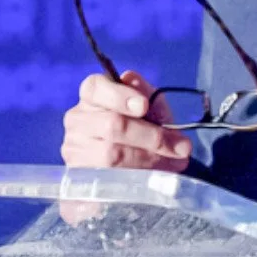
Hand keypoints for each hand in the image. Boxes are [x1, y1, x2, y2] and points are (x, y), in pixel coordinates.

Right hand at [59, 71, 192, 224]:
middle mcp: (77, 119)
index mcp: (93, 95)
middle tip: (181, 146)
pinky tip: (157, 175)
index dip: (119, 96)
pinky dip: (138, 176)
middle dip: (151, 136)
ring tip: (176, 162)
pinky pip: (110, 178)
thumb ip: (146, 92)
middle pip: (112, 125)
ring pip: (112, 154)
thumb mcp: (153, 106)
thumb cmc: (145, 125)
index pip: (95, 88)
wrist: (139, 162)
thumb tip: (131, 78)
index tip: (143, 106)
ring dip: (150, 159)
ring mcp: (75, 148)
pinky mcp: (79, 176)